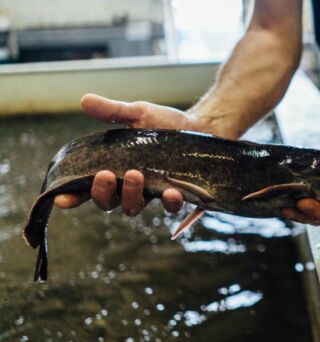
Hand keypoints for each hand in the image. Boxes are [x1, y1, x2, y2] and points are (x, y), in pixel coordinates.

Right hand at [54, 94, 197, 213]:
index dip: (73, 196)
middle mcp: (130, 185)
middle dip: (102, 192)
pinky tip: (171, 191)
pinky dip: (169, 202)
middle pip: (108, 202)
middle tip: (107, 175)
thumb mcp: (138, 114)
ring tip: (137, 175)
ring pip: (134, 207)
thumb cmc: (165, 124)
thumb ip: (113, 111)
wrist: (200, 127)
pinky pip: (169, 207)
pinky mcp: (177, 194)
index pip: (87, 188)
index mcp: (114, 168)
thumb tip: (85, 100)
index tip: (63, 198)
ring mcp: (152, 192)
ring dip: (131, 195)